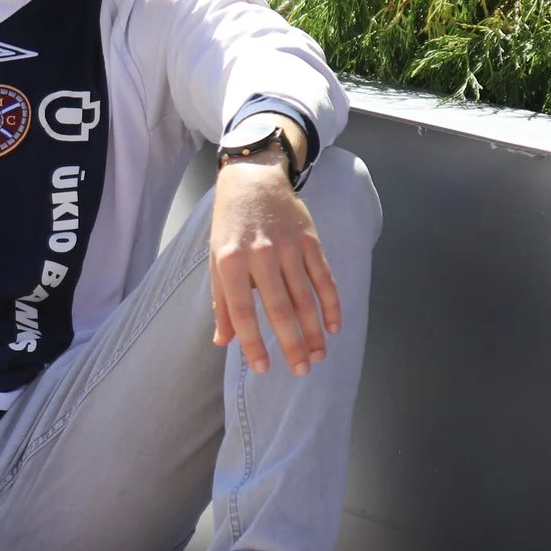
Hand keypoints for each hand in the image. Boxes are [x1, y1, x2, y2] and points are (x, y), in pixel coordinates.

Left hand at [210, 142, 340, 375]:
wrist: (253, 180)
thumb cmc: (230, 225)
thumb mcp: (216, 260)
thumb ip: (222, 302)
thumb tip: (223, 341)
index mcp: (231, 263)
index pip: (243, 312)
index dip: (253, 343)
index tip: (265, 368)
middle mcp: (261, 256)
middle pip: (280, 309)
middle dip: (292, 344)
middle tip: (302, 370)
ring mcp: (288, 248)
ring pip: (305, 298)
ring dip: (314, 331)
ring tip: (319, 356)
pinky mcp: (310, 241)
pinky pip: (324, 278)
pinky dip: (331, 304)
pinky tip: (334, 326)